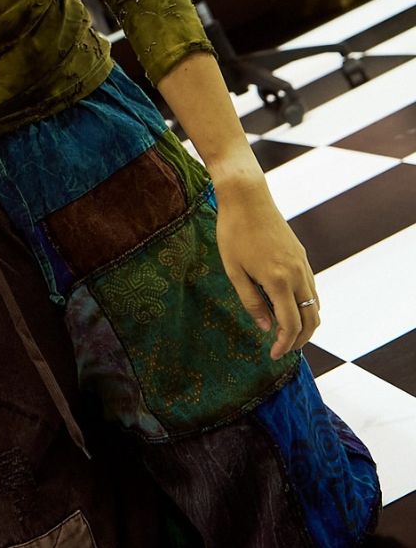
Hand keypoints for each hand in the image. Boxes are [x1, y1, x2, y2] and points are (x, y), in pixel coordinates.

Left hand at [214, 173, 318, 359]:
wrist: (247, 196)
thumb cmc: (234, 231)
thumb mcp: (234, 270)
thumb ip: (251, 301)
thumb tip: (266, 328)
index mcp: (278, 281)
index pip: (291, 325)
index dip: (285, 344)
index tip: (273, 355)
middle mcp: (297, 275)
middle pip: (311, 320)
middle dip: (300, 340)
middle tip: (283, 349)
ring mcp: (303, 264)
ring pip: (315, 304)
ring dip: (306, 324)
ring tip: (287, 333)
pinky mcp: (302, 255)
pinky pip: (312, 288)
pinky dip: (307, 305)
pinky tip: (290, 307)